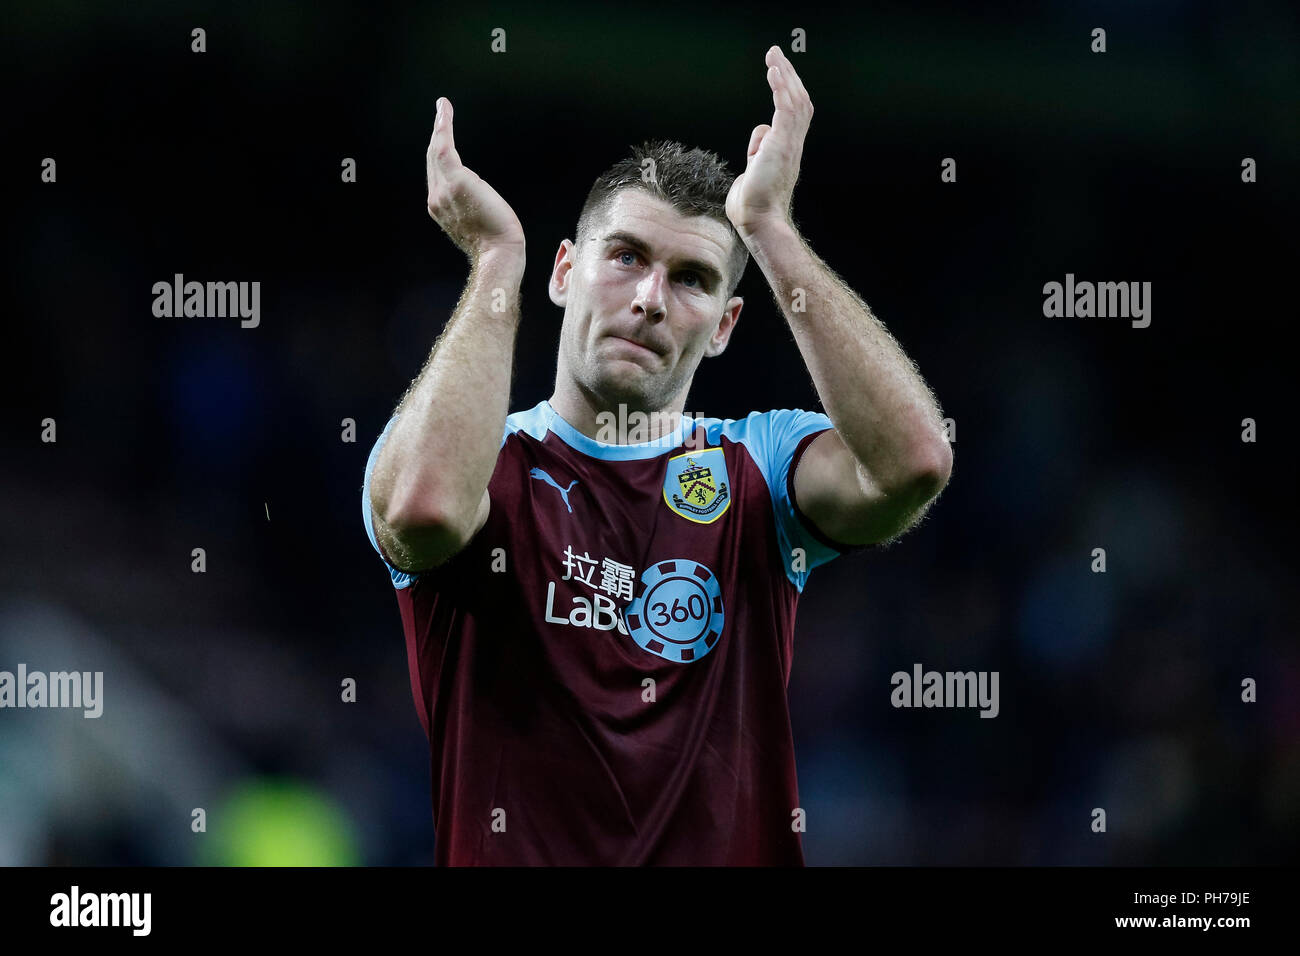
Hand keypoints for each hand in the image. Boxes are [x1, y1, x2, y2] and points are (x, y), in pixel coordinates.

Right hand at [426, 97, 525, 258]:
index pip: (437, 176)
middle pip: (433, 161)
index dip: (438, 154)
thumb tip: (479, 199)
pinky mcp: (456, 180)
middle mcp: (437, 199)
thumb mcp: (478, 223)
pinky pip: (444, 146)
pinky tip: (444, 110)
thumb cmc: (496, 243)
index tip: (441, 139)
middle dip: (436, 136)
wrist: (498, 252)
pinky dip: (443, 126)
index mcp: (441, 208)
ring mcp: (443, 190)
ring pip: (437, 151)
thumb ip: (471, 207)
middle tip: (440, 115)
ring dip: (439, 126)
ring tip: (442, 108)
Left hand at [725, 46, 812, 237]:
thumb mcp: (753, 174)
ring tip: (774, 56)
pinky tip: (773, 72)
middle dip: (787, 75)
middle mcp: (792, 145)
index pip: (794, 113)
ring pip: (794, 101)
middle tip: (776, 54)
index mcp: (787, 150)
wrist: (758, 220)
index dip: (788, 91)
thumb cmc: (752, 205)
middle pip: (798, 101)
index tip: (778, 72)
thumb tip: (757, 149)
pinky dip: (780, 88)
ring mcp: (789, 144)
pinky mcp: (781, 145)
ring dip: (784, 76)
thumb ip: (757, 156)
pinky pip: (784, 109)